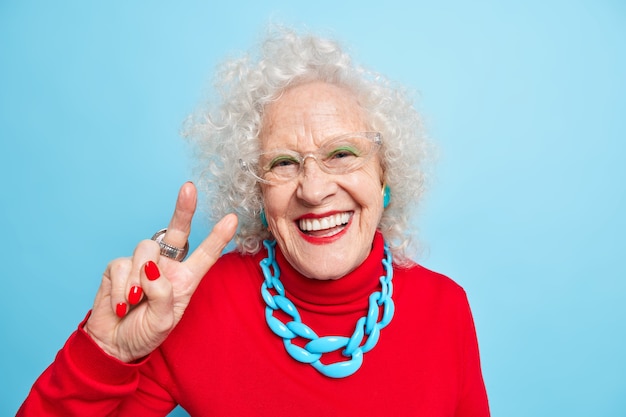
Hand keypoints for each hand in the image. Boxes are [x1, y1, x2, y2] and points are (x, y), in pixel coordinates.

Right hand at [84, 182, 237, 361]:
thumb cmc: (145, 332)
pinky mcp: (119, 267)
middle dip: (183, 209)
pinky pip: (122, 265)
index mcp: (185, 279)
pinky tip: (122, 305)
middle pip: (177, 231)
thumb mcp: (163, 321)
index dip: (218, 237)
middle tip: (189, 188)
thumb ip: (163, 295)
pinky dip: (122, 288)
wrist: (113, 344)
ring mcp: (142, 264)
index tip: (232, 218)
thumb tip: (152, 268)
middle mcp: (166, 266)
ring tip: (136, 301)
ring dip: (140, 277)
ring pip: (145, 248)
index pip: (205, 254)